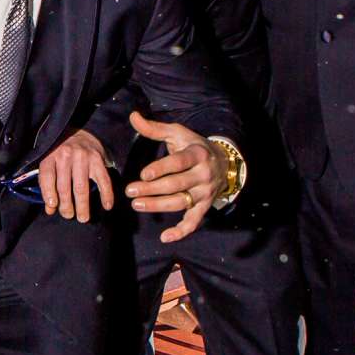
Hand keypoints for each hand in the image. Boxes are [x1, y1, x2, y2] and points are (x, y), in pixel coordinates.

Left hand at [38, 129, 114, 221]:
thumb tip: (50, 209)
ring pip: (81, 187)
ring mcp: (83, 157)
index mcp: (50, 155)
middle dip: (66, 205)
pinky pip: (103, 180)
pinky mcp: (98, 160)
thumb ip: (48, 184)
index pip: (47, 177)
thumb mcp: (51, 162)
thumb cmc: (62, 151)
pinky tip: (107, 206)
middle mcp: (66, 156)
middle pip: (64, 186)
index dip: (48, 194)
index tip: (52, 207)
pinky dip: (106, 194)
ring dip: (82, 205)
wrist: (82, 129)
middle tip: (69, 216)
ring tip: (83, 218)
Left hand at [123, 110, 219, 242]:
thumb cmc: (193, 146)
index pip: (179, 163)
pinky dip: (181, 231)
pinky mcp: (205, 206)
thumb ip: (154, 128)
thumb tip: (133, 116)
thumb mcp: (177, 134)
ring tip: (137, 205)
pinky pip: (194, 221)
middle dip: (152, 189)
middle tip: (130, 192)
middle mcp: (203, 174)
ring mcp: (205, 192)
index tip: (143, 173)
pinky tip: (165, 237)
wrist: (224, 161)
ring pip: (181, 202)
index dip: (161, 168)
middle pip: (176, 184)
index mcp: (197, 154)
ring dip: (158, 206)